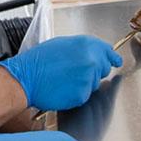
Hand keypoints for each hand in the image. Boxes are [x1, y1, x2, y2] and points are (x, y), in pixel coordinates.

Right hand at [0, 35, 120, 111]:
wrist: (25, 78)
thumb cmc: (38, 61)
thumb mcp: (62, 44)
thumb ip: (83, 48)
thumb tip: (95, 52)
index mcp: (87, 44)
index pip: (108, 52)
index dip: (111, 58)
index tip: (115, 61)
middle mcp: (91, 60)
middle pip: (103, 69)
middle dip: (94, 72)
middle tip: (76, 73)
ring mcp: (88, 78)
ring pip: (94, 84)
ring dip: (84, 84)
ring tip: (64, 80)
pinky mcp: (82, 94)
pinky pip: (85, 95)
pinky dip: (76, 94)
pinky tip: (63, 89)